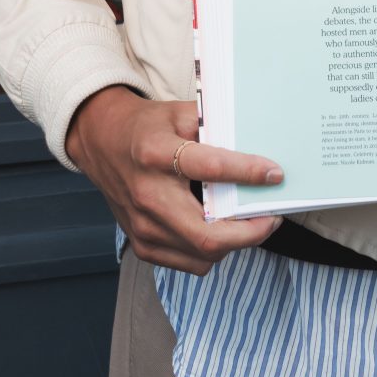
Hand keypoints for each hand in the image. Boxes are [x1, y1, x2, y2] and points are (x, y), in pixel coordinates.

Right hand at [65, 84, 283, 275]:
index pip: (209, 168)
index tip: (275, 174)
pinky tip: (221, 230)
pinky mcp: (142, 243)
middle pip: (206, 234)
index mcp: (156, 153)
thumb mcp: (179, 113)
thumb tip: (256, 146)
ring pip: (201, 255)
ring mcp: (142, 225)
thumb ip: (214, 128)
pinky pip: (188, 262)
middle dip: (249, 233)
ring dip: (234, 243)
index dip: (247, 172)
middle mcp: (147, 195)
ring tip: (249, 224)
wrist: (101, 142)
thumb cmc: (145, 127)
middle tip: (271, 219)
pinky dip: (211, 252)